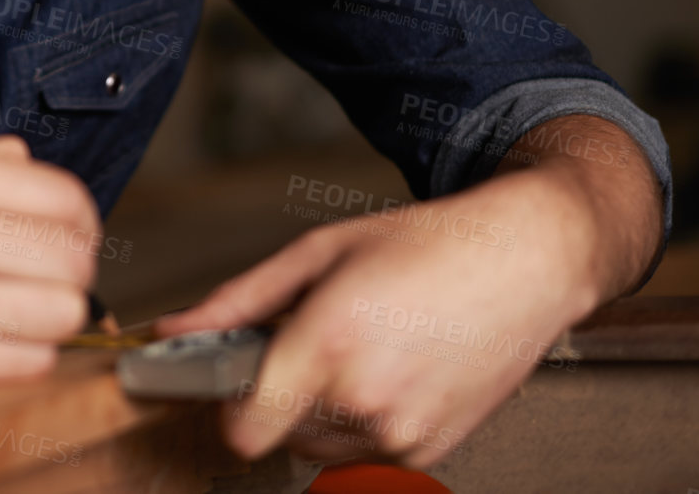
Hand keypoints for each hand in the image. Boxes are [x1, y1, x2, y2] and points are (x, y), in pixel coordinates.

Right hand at [0, 135, 98, 402]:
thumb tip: (34, 165)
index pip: (67, 198)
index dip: (78, 225)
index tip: (62, 242)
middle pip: (75, 258)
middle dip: (68, 276)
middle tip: (36, 286)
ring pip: (62, 314)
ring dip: (48, 323)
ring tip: (11, 320)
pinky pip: (29, 364)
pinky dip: (23, 361)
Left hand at [156, 170, 601, 468]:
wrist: (524, 261)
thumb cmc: (426, 245)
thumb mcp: (318, 252)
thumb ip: (237, 300)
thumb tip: (174, 328)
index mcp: (328, 343)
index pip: (244, 430)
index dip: (227, 412)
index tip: (227, 389)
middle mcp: (365, 398)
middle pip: (278, 434)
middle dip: (278, 395)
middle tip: (310, 342)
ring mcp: (402, 432)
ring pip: (321, 447)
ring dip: (320, 412)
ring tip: (357, 350)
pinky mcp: (431, 449)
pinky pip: (368, 453)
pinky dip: (364, 422)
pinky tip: (390, 369)